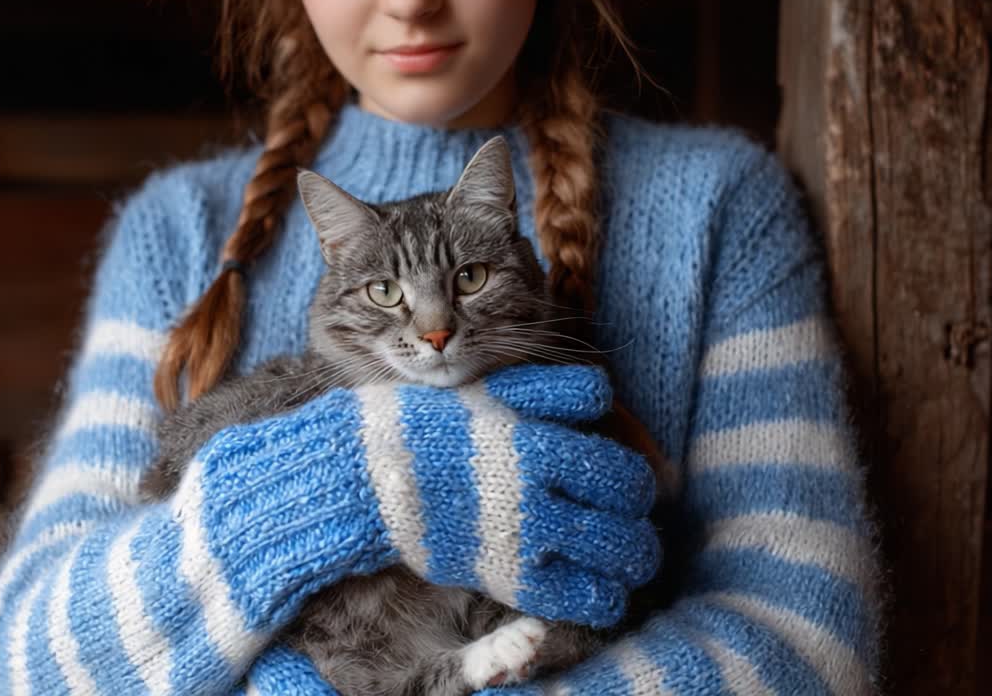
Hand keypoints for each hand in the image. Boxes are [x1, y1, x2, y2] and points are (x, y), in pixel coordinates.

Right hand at [185, 364, 658, 632]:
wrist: (352, 479)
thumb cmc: (418, 427)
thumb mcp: (482, 391)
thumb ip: (546, 390)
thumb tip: (605, 391)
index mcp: (534, 437)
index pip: (620, 459)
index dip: (636, 475)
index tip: (628, 485)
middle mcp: (537, 487)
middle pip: (629, 503)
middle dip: (639, 514)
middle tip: (631, 521)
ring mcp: (521, 535)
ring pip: (619, 555)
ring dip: (633, 558)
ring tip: (625, 558)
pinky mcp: (503, 575)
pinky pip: (580, 600)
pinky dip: (600, 599)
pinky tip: (594, 591)